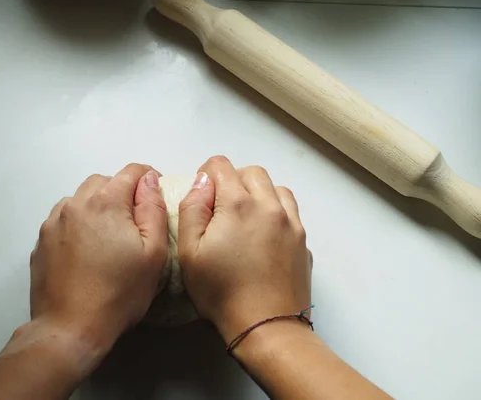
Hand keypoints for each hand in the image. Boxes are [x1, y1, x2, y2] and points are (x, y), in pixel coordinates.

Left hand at [29, 164, 168, 355]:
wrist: (70, 328)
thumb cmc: (119, 293)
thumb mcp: (153, 252)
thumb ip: (153, 208)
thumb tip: (150, 180)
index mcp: (105, 202)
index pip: (132, 171)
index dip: (150, 178)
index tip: (157, 194)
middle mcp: (75, 204)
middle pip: (103, 181)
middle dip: (121, 191)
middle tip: (134, 219)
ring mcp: (53, 222)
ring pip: (80, 199)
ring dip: (97, 206)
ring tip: (108, 235)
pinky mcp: (41, 241)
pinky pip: (63, 219)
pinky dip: (78, 223)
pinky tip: (86, 249)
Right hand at [178, 156, 311, 342]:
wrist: (267, 326)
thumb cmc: (222, 293)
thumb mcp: (189, 252)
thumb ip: (192, 208)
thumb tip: (200, 182)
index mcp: (238, 205)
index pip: (221, 165)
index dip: (205, 174)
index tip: (201, 194)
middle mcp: (269, 206)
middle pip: (252, 172)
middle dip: (233, 180)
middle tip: (220, 206)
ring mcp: (291, 223)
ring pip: (276, 188)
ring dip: (259, 193)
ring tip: (245, 217)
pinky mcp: (303, 241)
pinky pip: (291, 211)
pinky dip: (276, 211)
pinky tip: (264, 234)